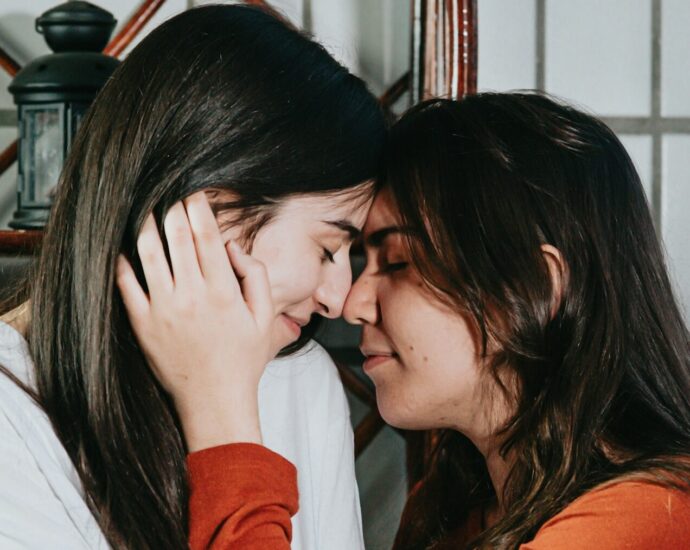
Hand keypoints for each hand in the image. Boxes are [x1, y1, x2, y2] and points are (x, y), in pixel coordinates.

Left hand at [116, 191, 273, 450]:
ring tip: (144, 209)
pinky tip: (121, 246)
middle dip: (172, 208)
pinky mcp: (143, 325)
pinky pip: (126, 285)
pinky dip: (122, 262)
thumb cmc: (243, 360)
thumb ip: (256, 277)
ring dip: (145, 226)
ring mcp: (163, 310)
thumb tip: (233, 247)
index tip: (194, 192)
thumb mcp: (266, 318)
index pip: (207, 236)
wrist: (214, 401)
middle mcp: (191, 296)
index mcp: (223, 291)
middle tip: (169, 193)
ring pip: (148, 254)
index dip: (198, 207)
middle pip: (176, 237)